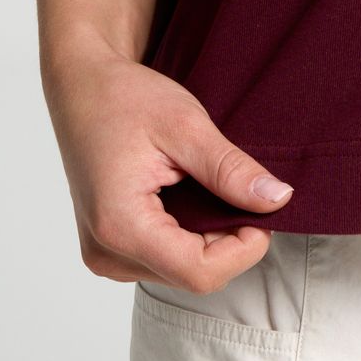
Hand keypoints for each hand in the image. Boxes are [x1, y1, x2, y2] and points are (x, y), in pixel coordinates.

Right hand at [43, 44, 295, 295]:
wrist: (82, 86)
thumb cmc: (125, 97)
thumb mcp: (186, 125)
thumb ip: (230, 169)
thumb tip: (279, 200)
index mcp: (120, 226)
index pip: (199, 272)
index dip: (244, 248)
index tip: (265, 209)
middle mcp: (106, 252)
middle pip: (192, 275)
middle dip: (230, 240)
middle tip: (243, 188)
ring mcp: (104, 254)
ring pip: (180, 271)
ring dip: (209, 239)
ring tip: (209, 186)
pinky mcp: (108, 247)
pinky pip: (163, 259)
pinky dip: (188, 235)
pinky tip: (189, 196)